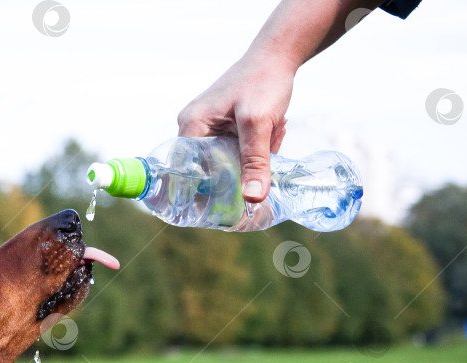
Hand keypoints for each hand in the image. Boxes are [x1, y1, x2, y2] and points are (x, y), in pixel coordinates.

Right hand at [177, 49, 295, 203]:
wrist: (277, 55)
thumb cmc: (263, 82)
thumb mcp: (259, 124)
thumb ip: (255, 161)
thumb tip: (252, 199)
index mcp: (191, 126)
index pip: (188, 172)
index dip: (208, 191)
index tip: (231, 203)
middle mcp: (193, 127)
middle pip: (209, 169)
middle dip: (240, 168)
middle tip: (267, 154)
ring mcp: (208, 127)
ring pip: (227, 160)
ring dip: (252, 156)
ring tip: (273, 133)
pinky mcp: (223, 126)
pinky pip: (236, 150)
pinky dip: (255, 148)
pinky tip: (272, 132)